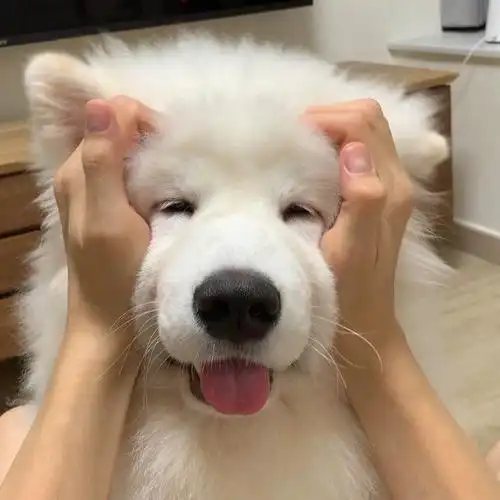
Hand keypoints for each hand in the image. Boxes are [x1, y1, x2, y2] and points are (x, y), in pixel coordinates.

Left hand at [54, 96, 153, 343]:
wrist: (109, 323)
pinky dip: (150, 173)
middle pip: (118, 129)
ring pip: (126, 150)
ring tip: (176, 180)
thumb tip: (103, 105)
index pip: (112, 114)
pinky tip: (166, 193)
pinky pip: (130, 172)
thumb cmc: (114, 275)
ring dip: (153, 156)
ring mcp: (94, 190)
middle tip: (178, 169)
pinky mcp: (109, 206)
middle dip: (151, 138)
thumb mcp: (107, 219)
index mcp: (76, 170)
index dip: (145, 124)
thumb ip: (102, 163)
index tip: (172, 154)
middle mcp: (80, 173)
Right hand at [303, 100, 413, 350]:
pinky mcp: (376, 197)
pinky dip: (334, 144)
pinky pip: (359, 151)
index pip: (363, 124)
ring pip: (364, 132)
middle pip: (368, 120)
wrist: (363, 321)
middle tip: (292, 141)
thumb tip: (353, 150)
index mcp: (388, 189)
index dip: (326, 121)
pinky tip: (310, 162)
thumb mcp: (349, 251)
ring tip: (298, 148)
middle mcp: (394, 181)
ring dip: (331, 129)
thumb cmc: (348, 292)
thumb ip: (361, 200)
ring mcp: (387, 188)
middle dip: (328, 118)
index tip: (291, 140)